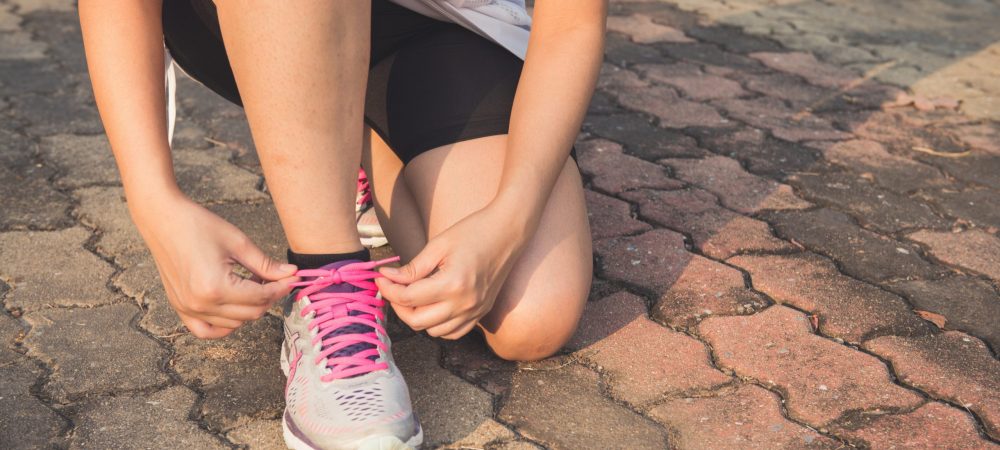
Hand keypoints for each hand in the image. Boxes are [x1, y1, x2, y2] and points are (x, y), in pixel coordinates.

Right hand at [131, 191, 297, 338]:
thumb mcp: (238, 243)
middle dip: (269, 297)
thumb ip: (266, 265)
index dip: (281, 288)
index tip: (293, 278)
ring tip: (251, 283)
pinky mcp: (180, 307)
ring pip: (234, 323)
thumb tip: (291, 275)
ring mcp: (188, 309)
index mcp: (216, 287)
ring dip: (249, 308)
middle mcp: (201, 304)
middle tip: (275, 278)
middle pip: (251, 314)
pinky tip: (234, 308)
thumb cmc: (198, 225)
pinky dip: (224, 325)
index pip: (261, 297)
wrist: (163, 219)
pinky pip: (206, 330)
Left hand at [376, 203, 529, 338]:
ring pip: (433, 332)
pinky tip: (432, 307)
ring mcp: (475, 312)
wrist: (508, 232)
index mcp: (452, 284)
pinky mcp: (481, 313)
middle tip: (393, 287)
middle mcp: (464, 304)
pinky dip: (438, 325)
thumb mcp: (438, 245)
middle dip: (398, 306)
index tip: (381, 277)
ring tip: (412, 296)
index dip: (388, 289)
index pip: (408, 298)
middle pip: (417, 321)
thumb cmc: (473, 232)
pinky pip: (453, 333)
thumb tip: (387, 278)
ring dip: (417, 317)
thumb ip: (413, 268)